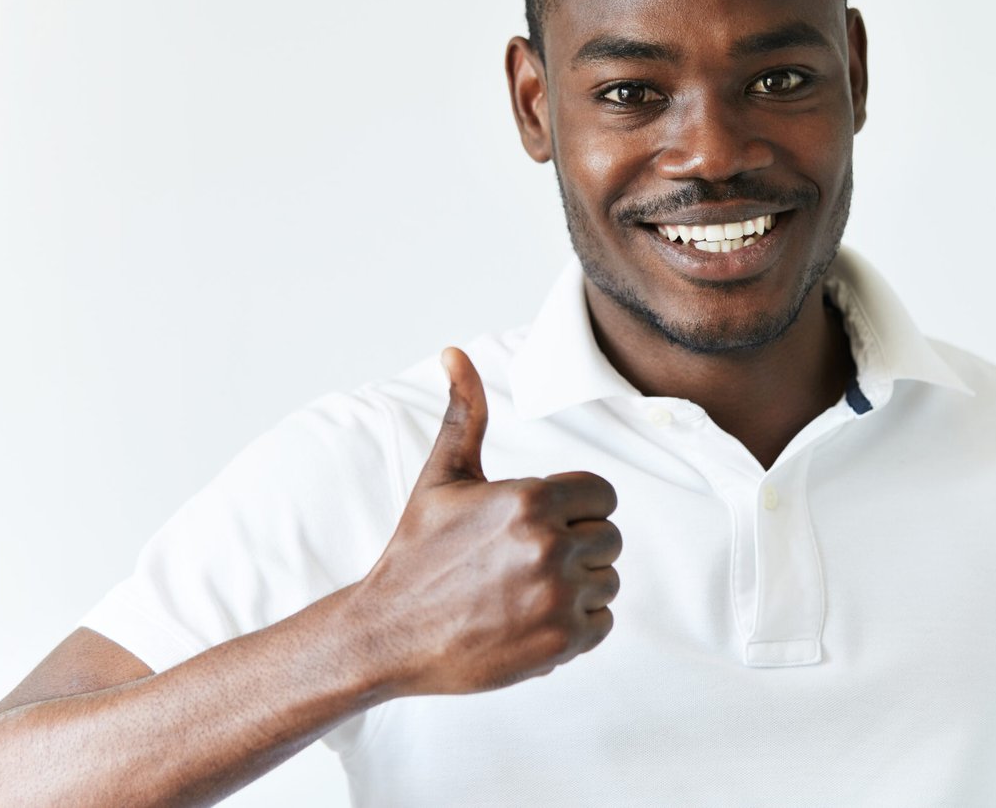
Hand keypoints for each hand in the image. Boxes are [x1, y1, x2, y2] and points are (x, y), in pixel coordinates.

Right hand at [351, 347, 620, 696]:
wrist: (387, 634)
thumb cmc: (417, 551)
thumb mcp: (442, 477)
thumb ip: (464, 414)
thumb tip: (454, 352)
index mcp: (530, 499)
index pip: (603, 495)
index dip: (576, 509)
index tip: (542, 525)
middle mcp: (549, 546)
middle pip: (609, 538)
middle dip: (576, 548)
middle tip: (524, 563)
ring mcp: (557, 597)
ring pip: (607, 582)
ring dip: (577, 588)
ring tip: (524, 592)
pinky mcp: (559, 642)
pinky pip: (603, 624)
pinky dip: (576, 626)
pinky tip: (531, 620)